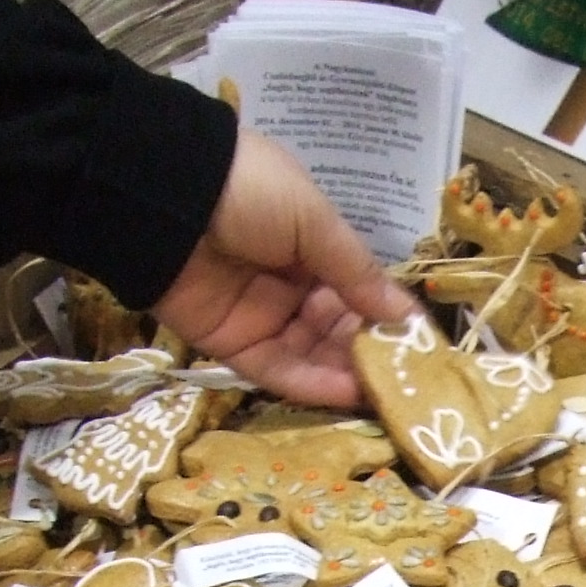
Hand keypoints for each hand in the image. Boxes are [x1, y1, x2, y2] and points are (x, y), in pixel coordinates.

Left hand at [149, 130, 416, 404]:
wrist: (166, 197)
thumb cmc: (249, 191)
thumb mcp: (313, 220)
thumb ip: (357, 273)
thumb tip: (406, 316)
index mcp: (310, 245)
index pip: (356, 290)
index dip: (385, 316)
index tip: (419, 343)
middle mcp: (287, 284)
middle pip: (336, 328)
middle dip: (371, 352)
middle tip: (410, 380)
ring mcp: (259, 316)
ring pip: (311, 354)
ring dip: (348, 375)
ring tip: (387, 394)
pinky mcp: (230, 345)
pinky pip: (277, 370)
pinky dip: (311, 385)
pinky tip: (348, 394)